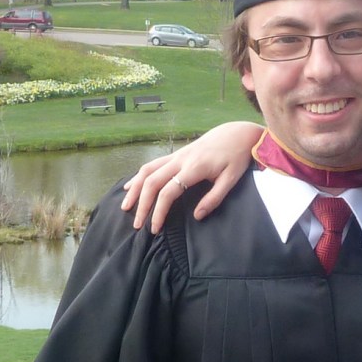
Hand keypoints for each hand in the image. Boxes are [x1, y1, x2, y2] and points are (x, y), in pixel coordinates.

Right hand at [121, 122, 263, 233]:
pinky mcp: (176, 154)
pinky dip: (139, 176)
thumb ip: (214, 198)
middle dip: (142, 204)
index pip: (168, 191)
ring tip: (126, 207)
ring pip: (147, 170)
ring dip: (134, 189)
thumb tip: (197, 216)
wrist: (236, 133)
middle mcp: (180, 159)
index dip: (159, 211)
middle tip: (137, 225)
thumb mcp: (231, 180)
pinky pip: (152, 164)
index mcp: (194, 168)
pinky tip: (130, 186)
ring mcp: (176, 155)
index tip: (155, 228)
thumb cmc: (236, 158)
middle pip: (152, 182)